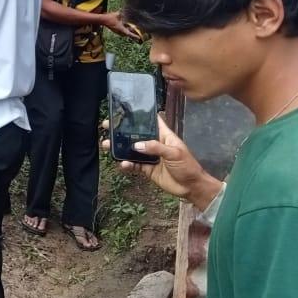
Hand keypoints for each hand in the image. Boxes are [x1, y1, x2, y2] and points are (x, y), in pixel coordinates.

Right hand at [101, 115, 221, 208]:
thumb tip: (136, 144)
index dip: (141, 116)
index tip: (125, 110)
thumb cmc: (187, 166)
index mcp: (164, 136)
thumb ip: (156, 147)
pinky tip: (122, 164)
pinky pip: (134, 165)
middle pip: (136, 135)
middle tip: (107, 126)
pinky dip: (127, 164)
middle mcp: (154, 144)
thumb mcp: (174, 153)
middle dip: (122, 131)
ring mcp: (149, 157)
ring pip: (132, 150)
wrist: (191, 187)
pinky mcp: (147, 169)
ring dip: (120, 148)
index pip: (152, 122)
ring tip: (107, 145)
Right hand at [102, 11, 142, 40]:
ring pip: (123, 33)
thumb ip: (123, 13)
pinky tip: (124, 25)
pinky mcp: (114, 30)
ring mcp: (116, 31)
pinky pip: (121, 31)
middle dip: (131, 33)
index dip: (134, 35)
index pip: (128, 33)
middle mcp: (118, 31)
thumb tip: (128, 10)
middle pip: (127, 34)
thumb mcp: (118, 14)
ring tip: (130, 27)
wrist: (102, 19)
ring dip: (127, 31)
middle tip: (135, 30)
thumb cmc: (109, 17)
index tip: (139, 37)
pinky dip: (124, 29)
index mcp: (120, 28)